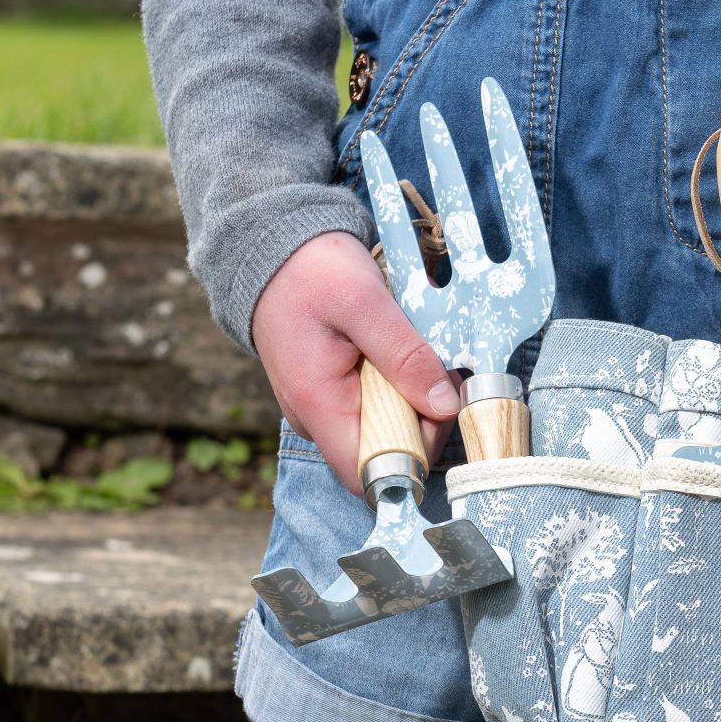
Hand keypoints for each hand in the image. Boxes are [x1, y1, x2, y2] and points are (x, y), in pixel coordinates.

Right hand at [250, 231, 459, 493]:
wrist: (276, 248)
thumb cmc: (312, 270)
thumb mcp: (364, 302)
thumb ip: (405, 355)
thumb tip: (445, 406)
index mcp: (318, 404)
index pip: (369, 473)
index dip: (414, 453)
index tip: (438, 408)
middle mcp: (315, 418)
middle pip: (385, 454)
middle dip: (423, 419)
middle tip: (436, 370)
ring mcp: (323, 408)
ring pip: (385, 430)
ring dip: (413, 400)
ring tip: (417, 354)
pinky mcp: (333, 394)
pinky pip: (377, 407)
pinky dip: (399, 386)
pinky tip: (400, 354)